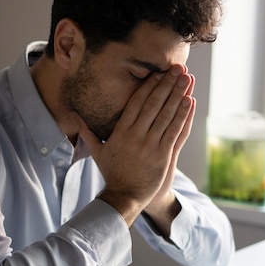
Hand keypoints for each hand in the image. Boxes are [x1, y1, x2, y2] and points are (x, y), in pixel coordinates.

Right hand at [79, 64, 195, 227]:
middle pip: (154, 104)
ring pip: (166, 115)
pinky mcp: (163, 156)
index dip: (149, 85)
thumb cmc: (112, 173)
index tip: (159, 72)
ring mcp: (150, 146)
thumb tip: (74, 118)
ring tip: (187, 79)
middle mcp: (136, 136)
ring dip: (178, 95)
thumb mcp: (97, 152)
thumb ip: (88, 133)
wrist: (124, 197)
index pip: (136, 103)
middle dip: (167, 84)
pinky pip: (175, 131)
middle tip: (177, 68)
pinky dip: (183, 115)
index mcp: (120, 132)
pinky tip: (190, 101)